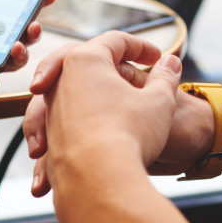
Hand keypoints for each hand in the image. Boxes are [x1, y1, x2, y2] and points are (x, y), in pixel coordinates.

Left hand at [22, 31, 184, 195]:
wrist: (98, 181)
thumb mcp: (159, 101)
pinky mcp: (50, 139)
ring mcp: (52, 111)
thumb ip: (166, 77)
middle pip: (83, 61)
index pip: (115, 41)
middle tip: (128, 69)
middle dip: (107, 64)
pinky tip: (101, 137)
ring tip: (118, 108)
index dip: (141, 46)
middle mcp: (60, 81)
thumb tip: (171, 64)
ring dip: (93, 96)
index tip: (158, 59)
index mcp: (85, 60)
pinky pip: (66, 123)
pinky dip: (82, 125)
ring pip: (70, 92)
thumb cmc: (128, 134)